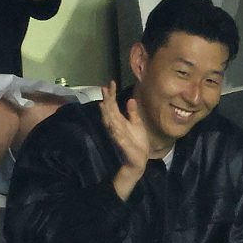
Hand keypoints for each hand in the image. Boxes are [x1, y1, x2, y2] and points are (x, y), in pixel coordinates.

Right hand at [99, 81, 148, 198]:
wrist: (139, 159)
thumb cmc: (137, 142)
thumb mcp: (137, 124)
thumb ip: (132, 113)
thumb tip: (130, 99)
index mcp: (120, 121)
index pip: (114, 105)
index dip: (112, 94)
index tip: (111, 83)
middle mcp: (116, 126)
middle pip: (109, 111)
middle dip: (107, 100)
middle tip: (104, 88)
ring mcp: (118, 134)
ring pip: (110, 122)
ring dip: (106, 113)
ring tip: (103, 103)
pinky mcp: (122, 143)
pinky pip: (116, 135)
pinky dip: (113, 129)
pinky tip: (111, 123)